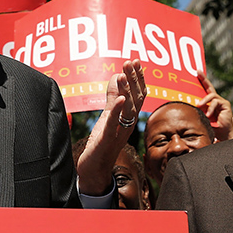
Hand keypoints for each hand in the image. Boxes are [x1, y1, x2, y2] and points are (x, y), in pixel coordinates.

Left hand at [77, 59, 145, 195]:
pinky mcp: (107, 140)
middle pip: (135, 99)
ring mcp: (119, 133)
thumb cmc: (102, 144)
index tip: (135, 61)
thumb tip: (117, 76)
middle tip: (130, 62)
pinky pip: (114, 124)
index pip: (138, 95)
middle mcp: (128, 125)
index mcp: (128, 119)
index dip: (138, 78)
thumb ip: (113, 98)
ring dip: (126, 91)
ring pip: (127, 110)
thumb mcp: (107, 117)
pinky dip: (118, 110)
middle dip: (133, 79)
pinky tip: (120, 99)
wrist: (95, 170)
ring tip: (123, 74)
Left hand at [196, 71, 232, 140]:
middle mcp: (216, 99)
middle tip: (197, 73)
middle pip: (209, 87)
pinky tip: (208, 115)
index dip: (202, 79)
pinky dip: (210, 108)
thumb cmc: (211, 126)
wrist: (222, 134)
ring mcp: (221, 101)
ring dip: (203, 101)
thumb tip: (184, 107)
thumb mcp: (201, 117)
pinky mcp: (226, 105)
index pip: (205, 89)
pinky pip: (216, 102)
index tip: (197, 71)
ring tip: (198, 106)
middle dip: (203, 79)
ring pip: (211, 96)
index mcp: (210, 101)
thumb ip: (197, 111)